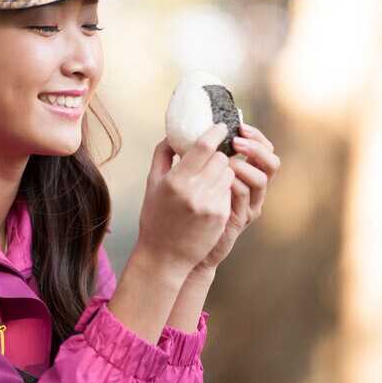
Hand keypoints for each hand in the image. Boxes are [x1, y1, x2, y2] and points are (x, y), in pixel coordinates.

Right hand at [135, 124, 234, 277]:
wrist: (164, 256)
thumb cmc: (156, 217)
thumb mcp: (152, 185)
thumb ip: (162, 156)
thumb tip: (174, 134)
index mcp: (175, 181)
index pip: (204, 147)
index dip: (216, 133)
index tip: (221, 126)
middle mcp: (194, 192)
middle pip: (221, 159)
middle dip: (218, 155)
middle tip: (212, 157)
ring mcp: (210, 205)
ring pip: (229, 174)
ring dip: (222, 172)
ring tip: (210, 179)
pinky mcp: (221, 216)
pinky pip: (229, 191)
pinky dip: (223, 189)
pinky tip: (211, 197)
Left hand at [190, 123, 280, 277]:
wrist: (178, 248)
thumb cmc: (180, 212)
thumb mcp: (183, 179)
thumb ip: (186, 157)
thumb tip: (175, 132)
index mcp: (241, 175)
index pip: (260, 148)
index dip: (254, 135)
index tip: (239, 124)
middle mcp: (249, 189)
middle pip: (270, 161)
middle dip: (256, 146)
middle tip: (237, 140)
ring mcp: (247, 204)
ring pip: (262, 178)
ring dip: (245, 163)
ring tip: (227, 158)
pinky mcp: (241, 218)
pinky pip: (245, 195)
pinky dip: (235, 182)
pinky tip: (221, 176)